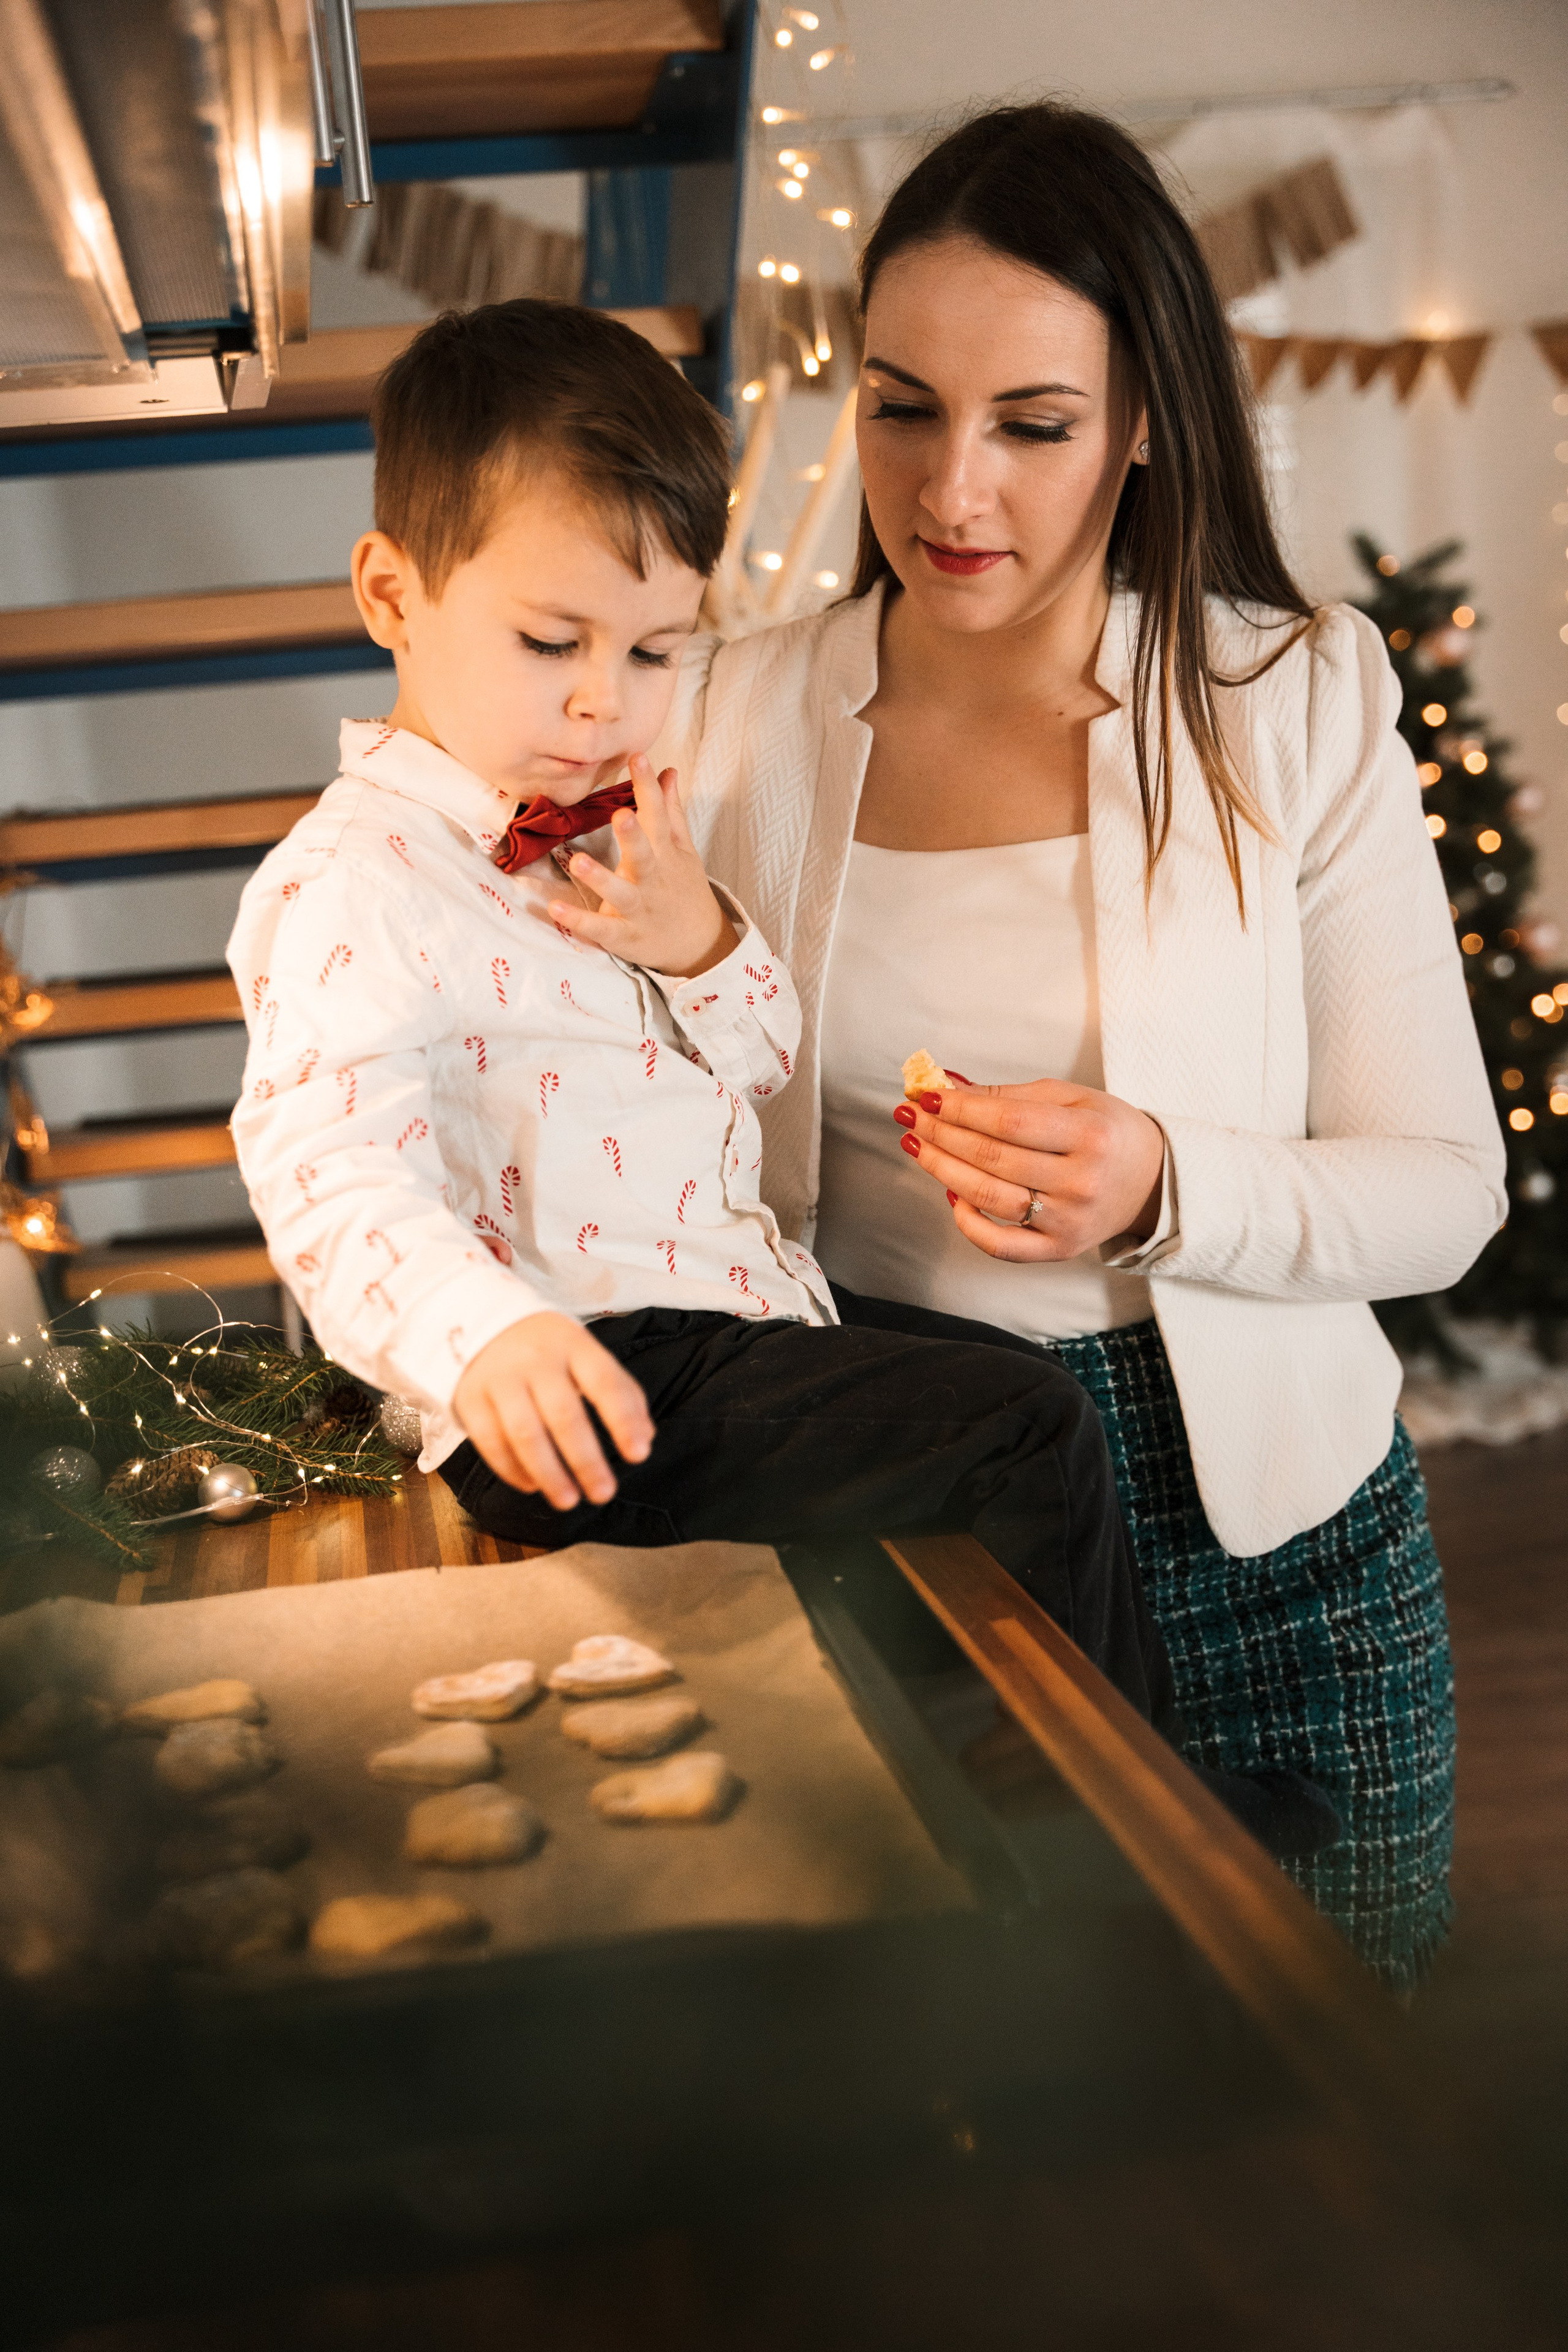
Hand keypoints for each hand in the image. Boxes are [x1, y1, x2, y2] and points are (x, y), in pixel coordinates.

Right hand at [453, 1311, 654, 1509]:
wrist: (483, 1323)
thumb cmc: (550, 1350)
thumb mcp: (587, 1356)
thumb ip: (620, 1393)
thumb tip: (643, 1440)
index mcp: (574, 1345)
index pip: (604, 1382)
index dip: (623, 1420)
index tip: (639, 1455)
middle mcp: (536, 1360)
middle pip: (563, 1414)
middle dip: (586, 1459)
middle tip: (604, 1493)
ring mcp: (500, 1378)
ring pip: (524, 1432)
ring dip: (549, 1472)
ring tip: (568, 1501)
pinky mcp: (470, 1398)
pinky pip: (490, 1440)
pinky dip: (511, 1469)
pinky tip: (532, 1486)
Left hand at [547, 755, 736, 977]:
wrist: (700, 946)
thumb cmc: (683, 890)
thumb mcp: (683, 851)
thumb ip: (671, 812)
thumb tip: (668, 771)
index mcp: (666, 854)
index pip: (658, 815)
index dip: (647, 787)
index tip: (638, 757)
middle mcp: (653, 879)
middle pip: (644, 854)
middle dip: (633, 835)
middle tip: (621, 814)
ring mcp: (639, 909)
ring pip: (620, 893)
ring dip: (599, 878)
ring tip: (578, 860)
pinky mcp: (624, 936)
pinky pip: (601, 929)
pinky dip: (579, 921)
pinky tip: (556, 908)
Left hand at [893, 1077, 1164, 1262]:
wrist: (1151, 1181)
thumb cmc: (1105, 1131)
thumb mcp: (1069, 1098)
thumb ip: (1008, 1095)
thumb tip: (946, 1086)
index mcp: (1090, 1134)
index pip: (1009, 1121)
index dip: (961, 1109)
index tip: (927, 1097)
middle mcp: (1081, 1181)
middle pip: (993, 1158)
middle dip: (942, 1134)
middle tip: (911, 1117)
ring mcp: (1069, 1221)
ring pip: (989, 1198)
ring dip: (942, 1170)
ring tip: (917, 1146)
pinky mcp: (1059, 1250)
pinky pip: (1000, 1244)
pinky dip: (968, 1222)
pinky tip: (950, 1194)